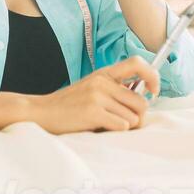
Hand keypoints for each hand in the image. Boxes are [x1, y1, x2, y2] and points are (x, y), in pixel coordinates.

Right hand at [27, 57, 159, 133]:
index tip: (152, 90)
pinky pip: (122, 126)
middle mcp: (102, 81)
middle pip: (141, 102)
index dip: (152, 76)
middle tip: (124, 122)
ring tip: (106, 124)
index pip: (137, 62)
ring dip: (125, 126)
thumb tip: (144, 97)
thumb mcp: (92, 88)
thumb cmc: (69, 105)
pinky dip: (115, 131)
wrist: (41, 112)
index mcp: (104, 73)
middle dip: (138, 116)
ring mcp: (97, 96)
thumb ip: (114, 89)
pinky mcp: (93, 112)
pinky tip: (99, 128)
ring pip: (133, 117)